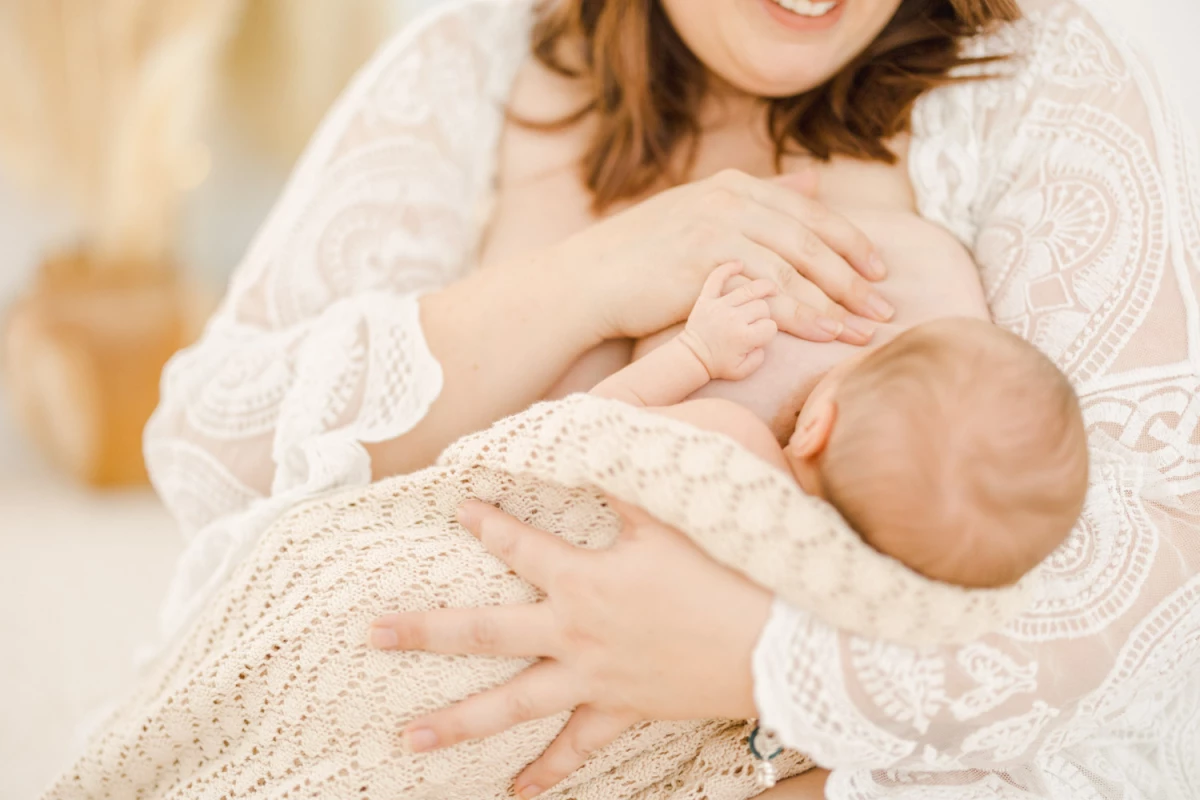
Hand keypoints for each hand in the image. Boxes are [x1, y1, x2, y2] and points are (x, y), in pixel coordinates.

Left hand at [368, 498, 772, 798]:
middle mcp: (572, 633)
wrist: (771, 647)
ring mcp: (591, 680)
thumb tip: (598, 446)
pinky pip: (577, 749)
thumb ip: (625, 487)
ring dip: (457, 722)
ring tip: (407, 739)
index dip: (484, 523)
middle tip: (373, 635)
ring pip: (511, 704)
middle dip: (424, 632)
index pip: (517, 544)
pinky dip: (547, 771)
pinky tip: (515, 791)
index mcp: (581, 580)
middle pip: (483, 633)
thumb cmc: (722, 576)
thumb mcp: (670, 521)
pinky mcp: (620, 711)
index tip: (457, 509)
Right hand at [559, 168, 890, 344]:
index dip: (850, 242)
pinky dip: (803, 314)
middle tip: (885, 306)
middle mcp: (729, 200)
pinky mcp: (705, 262)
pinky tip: (826, 333)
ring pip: (796, 266)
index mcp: (733, 187)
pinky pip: (769, 291)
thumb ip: (759, 200)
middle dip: (854, 276)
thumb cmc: (641, 258)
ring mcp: (717, 228)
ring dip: (837, 301)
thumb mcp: (701, 216)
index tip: (879, 270)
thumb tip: (811, 184)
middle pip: (810, 239)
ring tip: (865, 329)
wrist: (587, 281)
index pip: (808, 212)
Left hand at [679, 262, 777, 380]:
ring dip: (764, 287)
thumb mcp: (743, 371)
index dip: (769, 330)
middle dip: (765, 313)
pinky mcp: (706, 299)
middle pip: (762, 306)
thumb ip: (760, 357)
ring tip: (772, 288)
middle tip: (758, 321)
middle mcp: (733, 319)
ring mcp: (720, 306)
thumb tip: (763, 340)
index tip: (762, 335)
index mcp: (744, 337)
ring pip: (749, 290)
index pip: (770, 326)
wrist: (692, 357)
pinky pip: (716, 278)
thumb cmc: (718, 364)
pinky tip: (739, 263)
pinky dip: (727, 268)